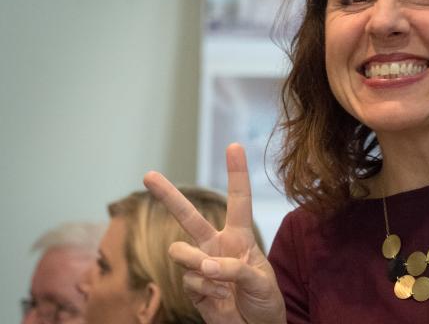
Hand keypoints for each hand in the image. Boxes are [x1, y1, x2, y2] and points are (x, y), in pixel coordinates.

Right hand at [143, 143, 285, 323]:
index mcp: (239, 237)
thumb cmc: (264, 300)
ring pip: (181, 251)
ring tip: (217, 278)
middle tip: (148, 175)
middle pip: (189, 216)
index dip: (236, 173)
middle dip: (168, 195)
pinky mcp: (191, 287)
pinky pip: (189, 280)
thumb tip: (206, 265)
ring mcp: (201, 266)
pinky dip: (206, 291)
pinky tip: (221, 300)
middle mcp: (216, 246)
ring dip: (198, 263)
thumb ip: (236, 269)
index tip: (234, 145)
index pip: (238, 200)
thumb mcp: (261, 281)